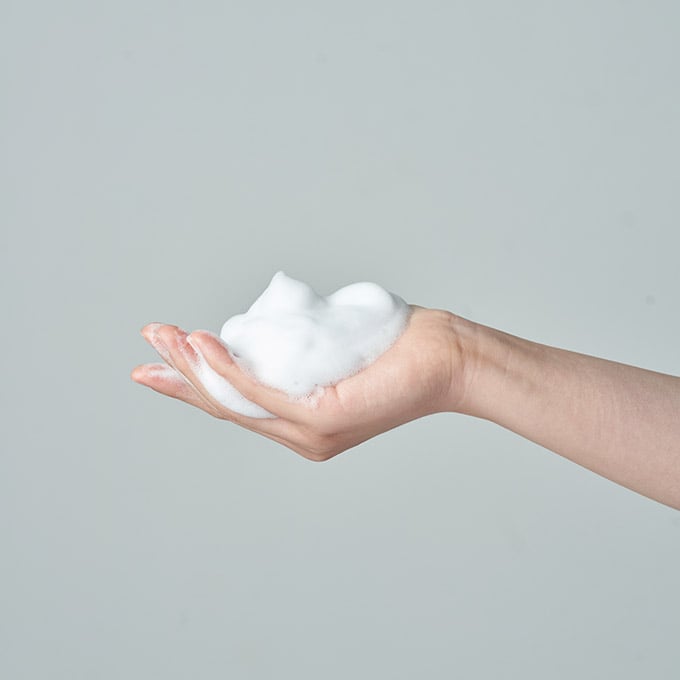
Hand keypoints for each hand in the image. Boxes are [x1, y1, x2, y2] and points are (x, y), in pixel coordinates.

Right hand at [131, 307, 466, 459]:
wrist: (444, 359)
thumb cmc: (392, 347)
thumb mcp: (329, 347)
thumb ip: (293, 349)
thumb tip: (260, 326)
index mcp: (300, 421)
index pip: (235, 403)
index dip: (191, 384)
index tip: (157, 363)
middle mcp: (300, 435)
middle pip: (225, 405)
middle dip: (180, 374)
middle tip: (149, 340)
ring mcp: (309, 431)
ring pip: (235, 402)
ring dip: (193, 367)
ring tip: (164, 336)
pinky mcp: (322, 417)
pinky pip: (260, 393)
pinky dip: (226, 368)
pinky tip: (202, 343)